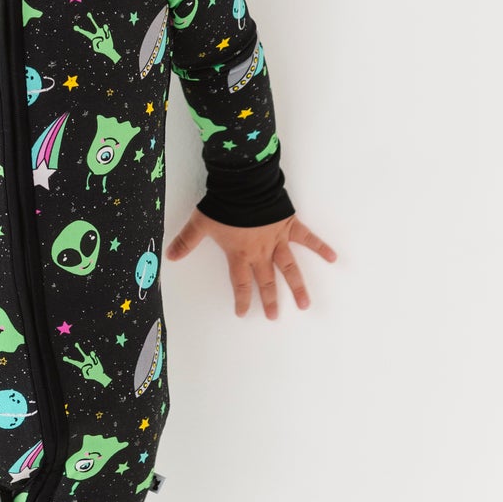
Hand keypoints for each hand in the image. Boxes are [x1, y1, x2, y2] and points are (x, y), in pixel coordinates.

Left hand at [163, 208, 337, 318]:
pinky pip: (308, 238)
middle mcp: (261, 251)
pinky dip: (320, 247)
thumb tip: (169, 255)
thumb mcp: (200, 223)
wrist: (245, 184)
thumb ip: (186, 241)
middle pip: (267, 281)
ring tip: (305, 304)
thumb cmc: (224, 203)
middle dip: (270, 300)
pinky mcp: (290, 225)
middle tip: (275, 316)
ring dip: (297, 286)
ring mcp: (278, 239)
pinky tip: (333, 257)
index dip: (242, 299)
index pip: (241, 283)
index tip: (243, 313)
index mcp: (240, 253)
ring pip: (290, 268)